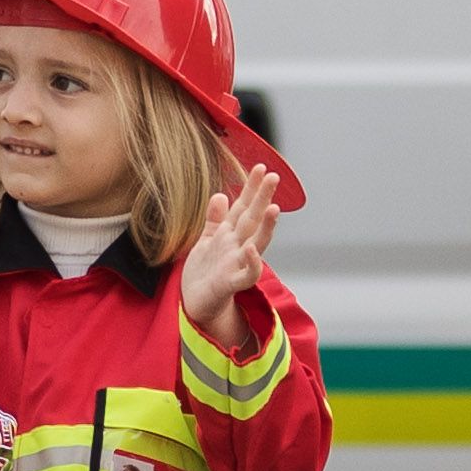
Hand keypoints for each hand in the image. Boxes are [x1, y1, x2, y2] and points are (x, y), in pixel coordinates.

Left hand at [181, 167, 281, 348]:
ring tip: (274, 208)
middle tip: (273, 176)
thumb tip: (220, 193)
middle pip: (252, 219)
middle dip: (262, 198)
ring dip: (266, 227)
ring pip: (256, 243)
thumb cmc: (204, 272)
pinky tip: (252, 249)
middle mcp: (237, 246)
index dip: (251, 188)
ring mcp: (236, 264)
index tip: (260, 167)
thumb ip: (215, 219)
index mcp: (229, 234)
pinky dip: (252, 263)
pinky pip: (246, 274)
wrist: (195, 304)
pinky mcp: (231, 283)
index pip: (243, 206)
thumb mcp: (206, 240)